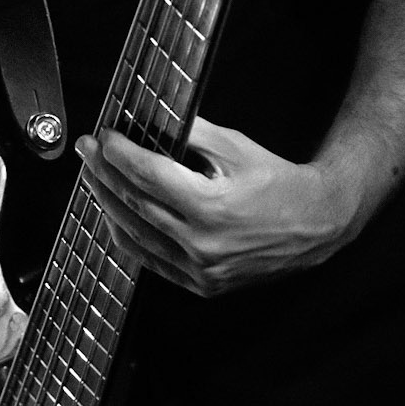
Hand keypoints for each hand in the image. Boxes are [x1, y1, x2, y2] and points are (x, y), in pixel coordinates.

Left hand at [75, 115, 356, 296]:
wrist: (317, 224)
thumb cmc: (279, 182)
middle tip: (87, 151)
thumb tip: (149, 120)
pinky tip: (113, 215)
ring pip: (135, 235)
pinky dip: (126, 236)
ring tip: (93, 178)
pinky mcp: (202, 285)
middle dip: (103, 174)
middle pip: (135, 204)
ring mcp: (201, 270)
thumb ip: (191, 134)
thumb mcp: (237, 147)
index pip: (148, 176)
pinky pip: (150, 261)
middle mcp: (202, 243)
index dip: (119, 154)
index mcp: (212, 207)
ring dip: (107, 204)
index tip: (103, 137)